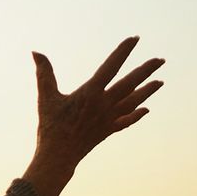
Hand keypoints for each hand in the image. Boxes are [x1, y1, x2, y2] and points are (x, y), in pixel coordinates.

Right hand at [25, 37, 164, 195]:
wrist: (58, 156)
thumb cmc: (50, 125)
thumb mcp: (45, 97)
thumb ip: (44, 73)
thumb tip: (35, 52)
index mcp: (90, 93)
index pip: (111, 67)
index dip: (123, 52)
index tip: (135, 39)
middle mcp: (104, 104)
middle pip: (130, 83)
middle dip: (146, 70)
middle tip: (160, 60)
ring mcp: (109, 118)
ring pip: (133, 101)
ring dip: (147, 91)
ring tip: (160, 82)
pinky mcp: (108, 130)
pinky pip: (127, 121)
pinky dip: (137, 114)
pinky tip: (145, 109)